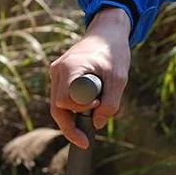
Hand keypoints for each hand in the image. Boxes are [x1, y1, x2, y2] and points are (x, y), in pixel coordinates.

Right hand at [49, 7, 131, 148]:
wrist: (107, 33)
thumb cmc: (113, 52)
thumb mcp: (118, 79)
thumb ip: (110, 103)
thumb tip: (97, 125)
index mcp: (69, 68)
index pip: (64, 101)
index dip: (80, 109)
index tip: (98, 103)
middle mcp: (57, 71)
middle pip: (56, 108)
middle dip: (70, 127)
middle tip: (84, 142)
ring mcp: (56, 73)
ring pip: (58, 106)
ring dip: (72, 118)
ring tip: (88, 128)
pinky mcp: (60, 77)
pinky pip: (62, 99)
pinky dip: (73, 110)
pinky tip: (86, 116)